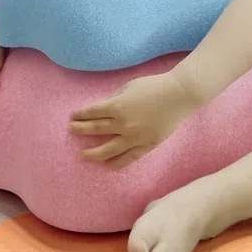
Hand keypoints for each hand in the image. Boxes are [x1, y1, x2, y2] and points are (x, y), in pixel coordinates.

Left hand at [69, 71, 198, 167]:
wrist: (179, 95)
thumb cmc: (154, 86)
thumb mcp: (130, 87)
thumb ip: (116, 98)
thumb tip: (105, 109)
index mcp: (118, 106)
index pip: (93, 112)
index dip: (81, 114)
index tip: (73, 116)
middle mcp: (123, 124)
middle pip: (96, 129)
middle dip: (81, 130)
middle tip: (72, 131)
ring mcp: (135, 137)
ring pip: (109, 149)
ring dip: (94, 152)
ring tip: (83, 155)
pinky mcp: (146, 145)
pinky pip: (128, 157)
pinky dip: (116, 162)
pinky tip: (107, 165)